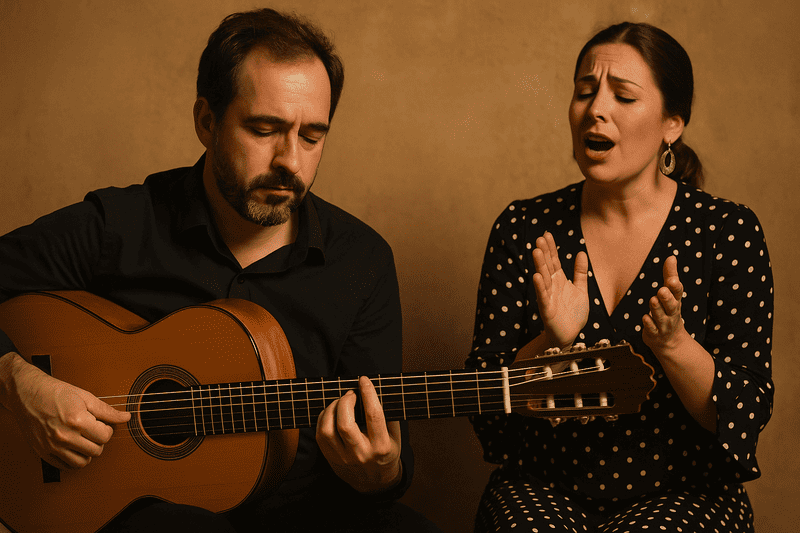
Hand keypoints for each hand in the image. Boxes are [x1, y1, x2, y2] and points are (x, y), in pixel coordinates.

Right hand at [4, 355, 130, 469]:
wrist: (27, 393)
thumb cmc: (55, 392)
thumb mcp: (85, 397)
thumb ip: (106, 410)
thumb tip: (125, 417)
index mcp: (77, 420)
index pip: (105, 437)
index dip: (107, 429)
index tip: (102, 424)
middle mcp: (64, 435)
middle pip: (96, 450)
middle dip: (99, 441)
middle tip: (93, 430)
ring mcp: (52, 446)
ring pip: (82, 462)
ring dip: (88, 452)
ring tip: (84, 440)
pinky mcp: (43, 452)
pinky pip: (64, 466)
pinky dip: (73, 460)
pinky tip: (73, 448)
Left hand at [316, 376, 401, 493]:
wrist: (374, 483)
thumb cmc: (386, 454)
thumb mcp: (395, 438)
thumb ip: (388, 416)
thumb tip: (375, 391)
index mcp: (381, 446)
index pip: (373, 415)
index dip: (368, 394)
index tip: (364, 380)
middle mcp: (361, 453)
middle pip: (345, 424)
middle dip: (345, 402)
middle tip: (350, 394)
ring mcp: (344, 458)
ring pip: (327, 430)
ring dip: (331, 409)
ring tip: (339, 402)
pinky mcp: (331, 459)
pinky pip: (319, 436)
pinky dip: (322, 419)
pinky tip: (330, 413)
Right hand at [531, 231, 588, 349]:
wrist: (570, 334)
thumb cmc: (574, 313)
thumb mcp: (581, 289)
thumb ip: (580, 272)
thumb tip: (581, 252)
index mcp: (560, 280)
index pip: (554, 261)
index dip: (551, 248)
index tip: (546, 234)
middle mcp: (552, 286)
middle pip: (547, 266)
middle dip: (543, 253)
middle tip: (539, 239)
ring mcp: (548, 297)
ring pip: (543, 278)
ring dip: (539, 265)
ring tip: (536, 252)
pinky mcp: (547, 309)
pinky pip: (543, 296)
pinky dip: (540, 287)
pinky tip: (536, 276)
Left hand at [642, 255, 691, 354]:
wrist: (670, 341)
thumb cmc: (669, 310)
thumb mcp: (671, 293)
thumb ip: (670, 275)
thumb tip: (671, 257)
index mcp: (675, 301)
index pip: (677, 293)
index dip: (675, 287)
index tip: (672, 280)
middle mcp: (671, 313)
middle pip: (671, 306)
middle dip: (667, 298)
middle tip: (661, 290)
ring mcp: (663, 324)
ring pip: (660, 316)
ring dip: (656, 308)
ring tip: (653, 300)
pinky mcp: (654, 333)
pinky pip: (652, 329)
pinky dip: (648, 324)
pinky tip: (645, 317)